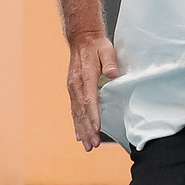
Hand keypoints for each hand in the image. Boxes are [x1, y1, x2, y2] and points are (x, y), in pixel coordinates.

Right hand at [65, 32, 119, 149]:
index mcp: (85, 75)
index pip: (89, 98)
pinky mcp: (73, 91)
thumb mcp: (106, 49)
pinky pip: (74, 110)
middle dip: (87, 129)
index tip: (97, 128)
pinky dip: (76, 124)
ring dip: (82, 131)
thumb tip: (112, 73)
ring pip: (76, 113)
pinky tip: (79, 136)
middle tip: (93, 144)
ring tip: (87, 146)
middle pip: (81, 111)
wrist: (81, 39)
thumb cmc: (97, 45)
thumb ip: (109, 61)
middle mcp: (76, 84)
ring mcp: (72, 88)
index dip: (93, 114)